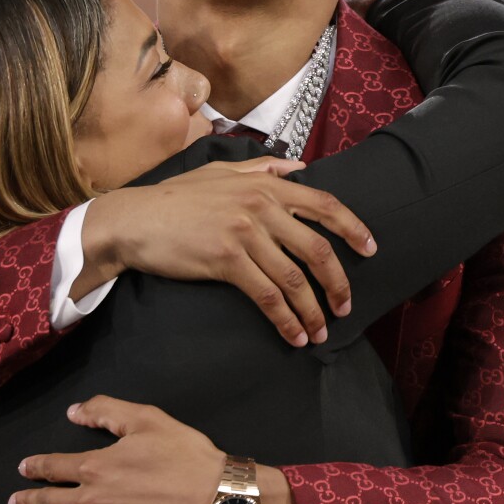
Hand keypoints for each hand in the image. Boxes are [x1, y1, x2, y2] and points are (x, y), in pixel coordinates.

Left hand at [6, 396, 214, 503]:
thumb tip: (73, 411)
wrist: (216, 503)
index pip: (53, 467)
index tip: (23, 469)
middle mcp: (92, 501)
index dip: (34, 467)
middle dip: (27, 502)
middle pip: (49, 502)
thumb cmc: (184, 457)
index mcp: (96, 467)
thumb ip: (106, 410)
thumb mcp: (146, 419)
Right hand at [79, 157, 376, 346]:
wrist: (134, 221)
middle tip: (345, 307)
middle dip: (338, 283)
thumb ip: (260, 169)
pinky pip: (268, 296)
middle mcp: (260, 206)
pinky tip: (292, 336)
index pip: (323, 204)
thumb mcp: (218, 172)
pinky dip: (286, 320)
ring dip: (313, 312)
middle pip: (317, 249)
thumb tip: (297, 167)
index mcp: (264, 184)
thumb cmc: (173, 199)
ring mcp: (245, 233)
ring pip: (295, 279)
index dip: (352, 229)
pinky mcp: (227, 260)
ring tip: (319, 333)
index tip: (370, 251)